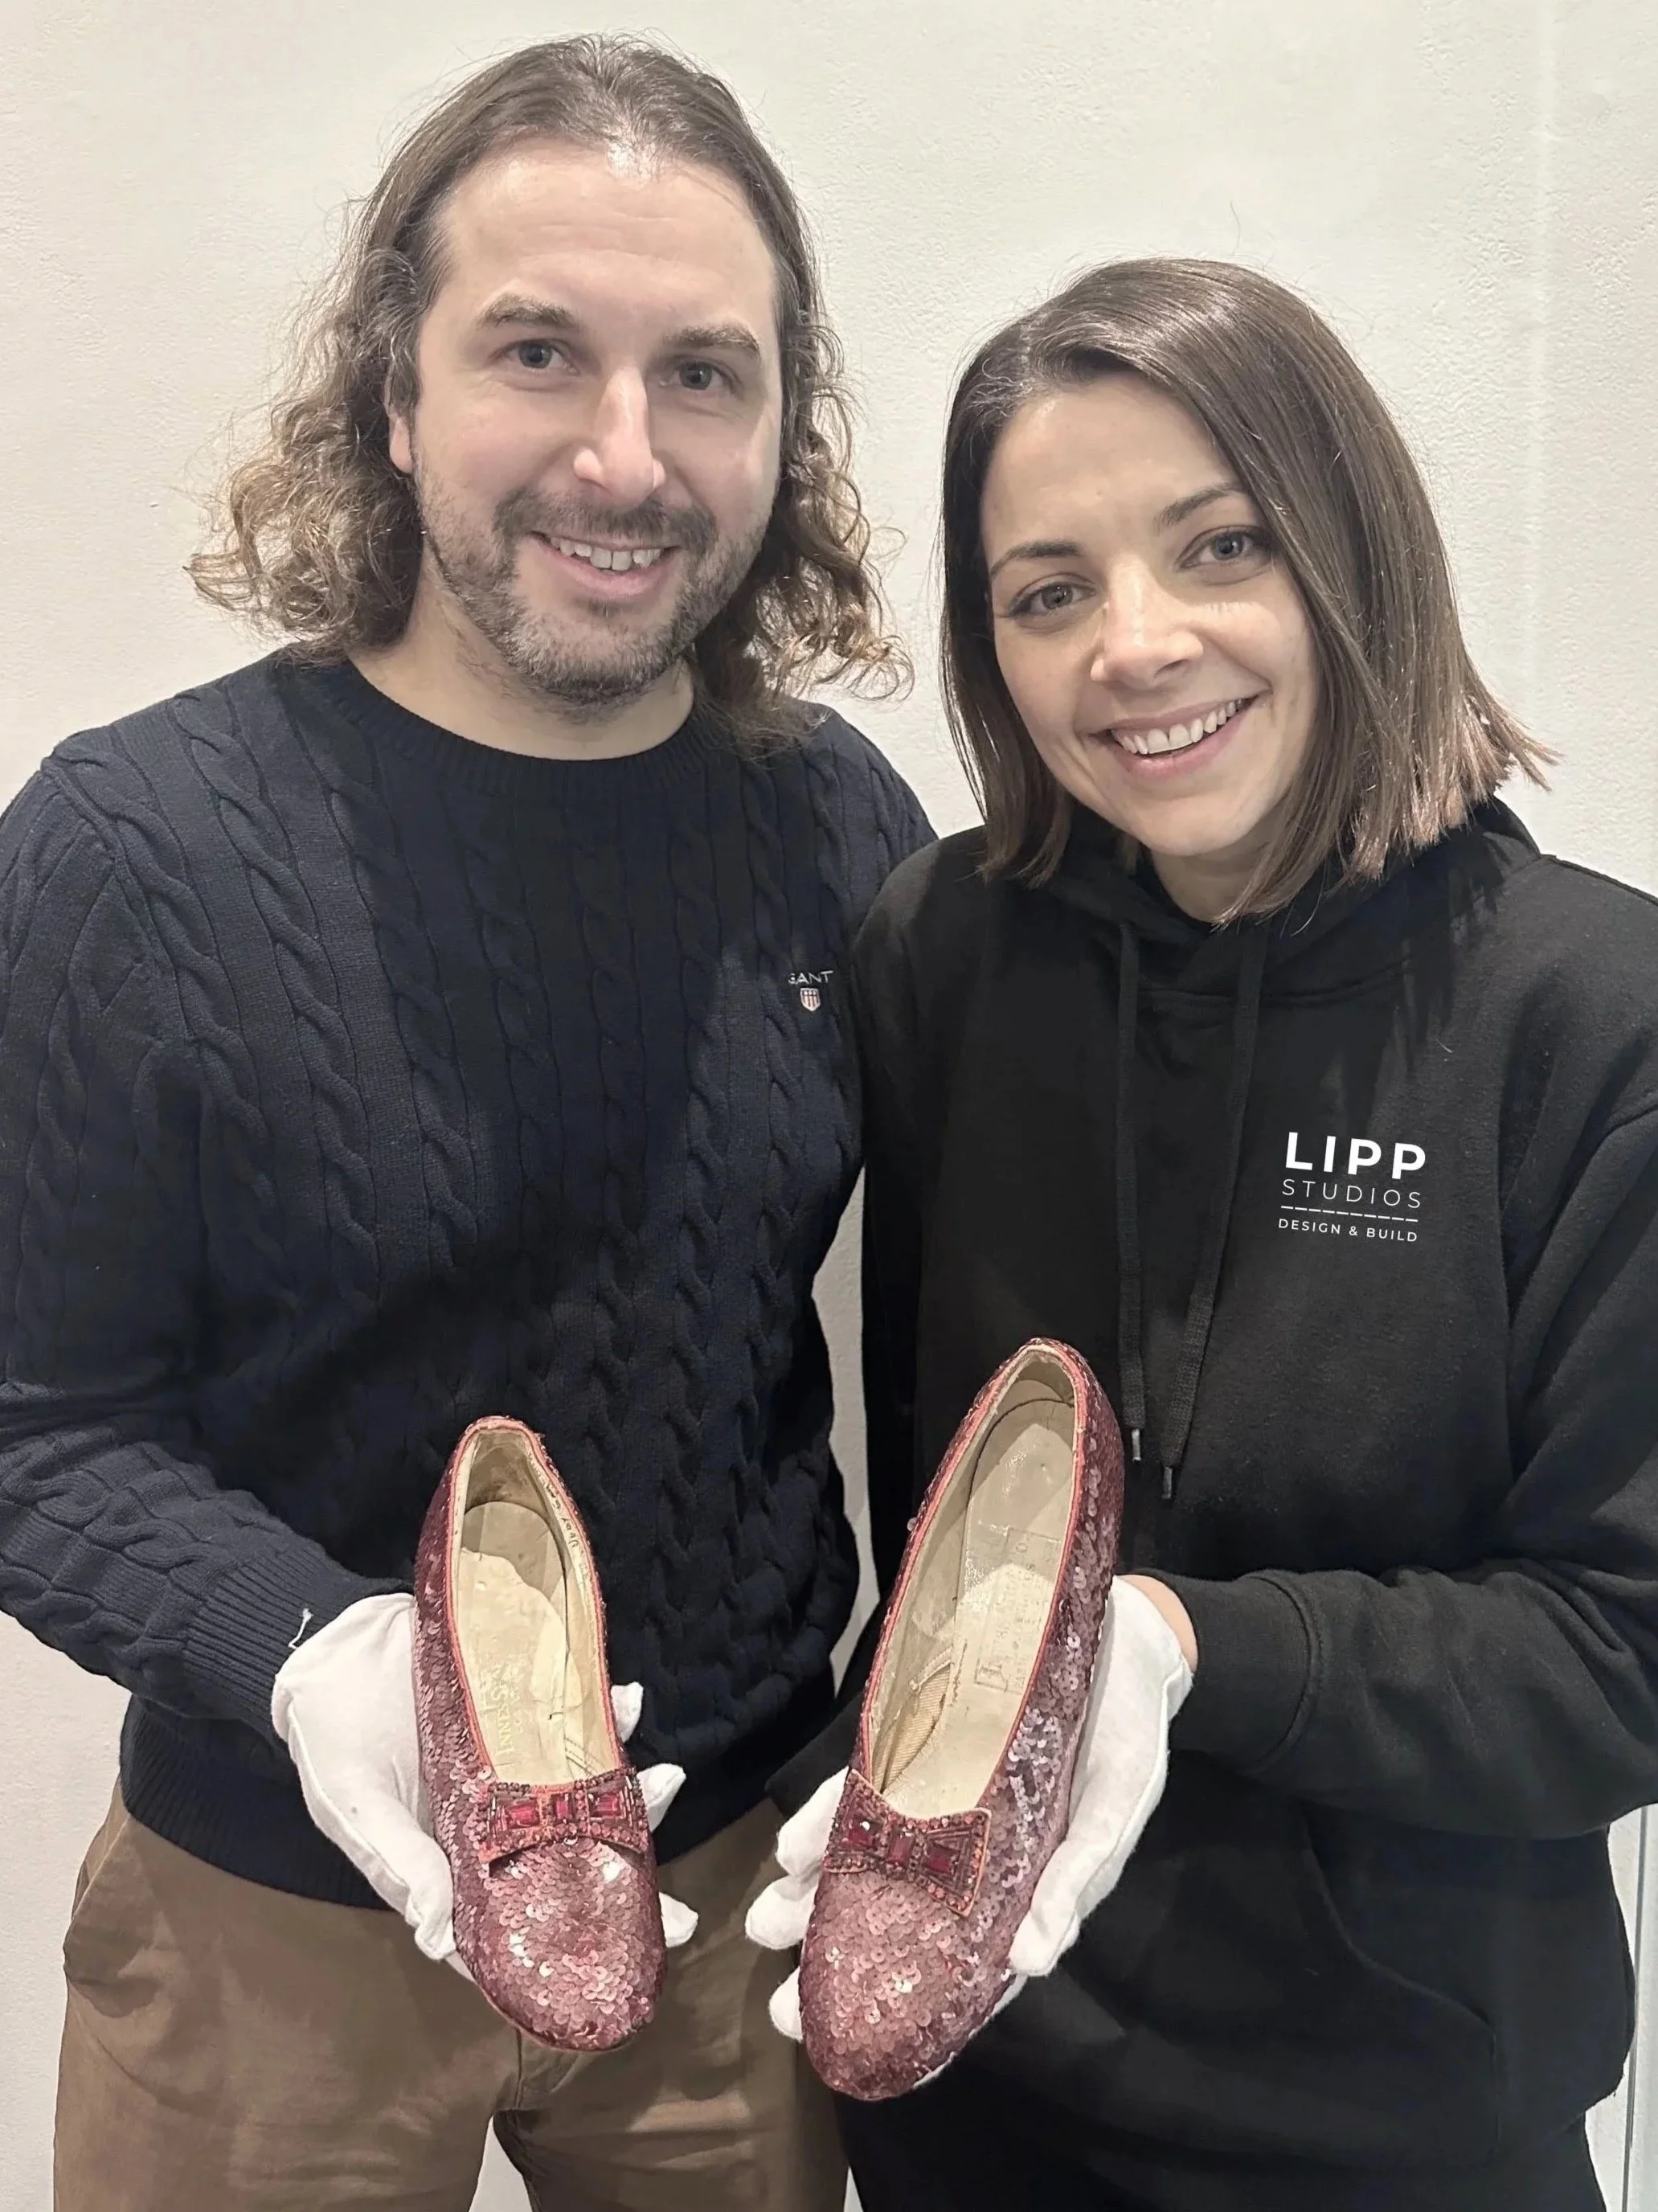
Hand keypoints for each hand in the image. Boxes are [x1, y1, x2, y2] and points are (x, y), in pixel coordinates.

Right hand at [272, 1593, 696, 1969]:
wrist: (332, 1648)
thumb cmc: (331, 1741)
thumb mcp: (355, 1807)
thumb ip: (400, 1863)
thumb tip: (439, 1934)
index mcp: (455, 1866)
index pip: (519, 1925)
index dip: (573, 1951)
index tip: (636, 1964)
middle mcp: (498, 1825)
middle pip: (572, 1863)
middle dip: (628, 1881)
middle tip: (680, 1907)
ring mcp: (518, 1768)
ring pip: (588, 1794)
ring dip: (633, 1793)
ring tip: (666, 1778)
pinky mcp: (526, 1714)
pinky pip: (578, 1722)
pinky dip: (609, 1716)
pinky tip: (625, 1700)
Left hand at [745, 1577, 1192, 2038]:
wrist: (1122, 1638)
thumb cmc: (1129, 1740)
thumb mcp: (1115, 1811)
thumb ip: (1074, 1881)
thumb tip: (1032, 1962)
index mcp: (1023, 1889)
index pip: (963, 1969)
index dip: (914, 2012)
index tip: (858, 2049)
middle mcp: (971, 1856)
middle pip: (900, 1922)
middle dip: (842, 1961)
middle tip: (787, 2007)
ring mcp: (940, 1802)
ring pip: (869, 1864)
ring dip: (815, 1897)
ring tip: (765, 1927)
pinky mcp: (920, 1747)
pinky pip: (864, 1793)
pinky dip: (828, 1823)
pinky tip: (793, 1850)